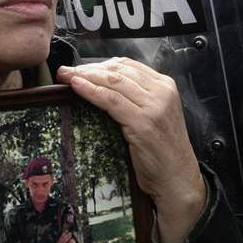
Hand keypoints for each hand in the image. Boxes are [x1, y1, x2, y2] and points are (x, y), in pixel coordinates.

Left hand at [57, 58, 205, 242]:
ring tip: (65, 77)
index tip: (80, 68)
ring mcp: (154, 107)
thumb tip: (104, 86)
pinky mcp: (142, 123)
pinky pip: (111, 101)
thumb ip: (139, 98)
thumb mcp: (156, 116)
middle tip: (65, 71)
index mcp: (166, 86)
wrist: (177, 178)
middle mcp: (162, 92)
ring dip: (84, 76)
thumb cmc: (163, 151)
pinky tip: (76, 87)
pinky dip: (90, 91)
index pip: (129, 65)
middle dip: (88, 68)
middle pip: (118, 70)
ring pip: (113, 82)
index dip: (100, 63)